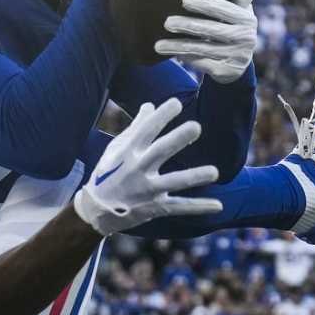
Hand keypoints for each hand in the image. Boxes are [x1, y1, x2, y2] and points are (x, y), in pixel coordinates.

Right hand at [71, 98, 222, 235]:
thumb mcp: (116, 149)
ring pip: (173, 182)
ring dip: (193, 177)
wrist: (95, 210)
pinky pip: (179, 207)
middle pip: (160, 152)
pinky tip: (219, 206)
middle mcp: (138, 169)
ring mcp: (147, 190)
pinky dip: (198, 208)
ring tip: (214, 172)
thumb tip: (150, 105)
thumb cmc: (107, 174)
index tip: (177, 103)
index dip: (161, 116)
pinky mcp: (156, 207)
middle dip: (177, 140)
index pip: (146, 130)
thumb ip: (136, 128)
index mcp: (129, 152)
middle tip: (196, 127)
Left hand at [155, 0, 255, 82]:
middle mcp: (246, 38)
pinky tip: (172, 53)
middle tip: (167, 22)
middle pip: (212, 30)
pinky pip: (201, 63)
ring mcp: (236, 56)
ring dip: (178, 46)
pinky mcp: (226, 71)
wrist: (239, 64)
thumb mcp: (242, 11)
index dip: (204, 4)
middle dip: (187, 25)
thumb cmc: (234, 28)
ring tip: (159, 45)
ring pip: (202, 49)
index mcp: (247, 19)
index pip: (223, 9)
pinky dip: (186, 57)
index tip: (184, 0)